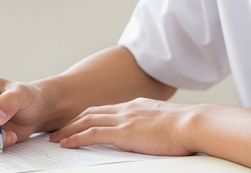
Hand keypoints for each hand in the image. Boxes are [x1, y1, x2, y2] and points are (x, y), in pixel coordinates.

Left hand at [49, 97, 195, 155]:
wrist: (193, 123)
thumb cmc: (186, 127)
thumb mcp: (165, 122)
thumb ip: (153, 125)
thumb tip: (153, 134)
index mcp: (136, 106)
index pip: (106, 109)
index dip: (89, 116)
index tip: (78, 123)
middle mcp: (127, 108)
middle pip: (91, 112)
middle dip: (73, 121)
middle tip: (59, 130)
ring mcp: (124, 119)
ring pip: (87, 121)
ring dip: (69, 129)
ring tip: (56, 138)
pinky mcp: (123, 132)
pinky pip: (92, 133)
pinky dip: (76, 137)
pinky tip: (67, 143)